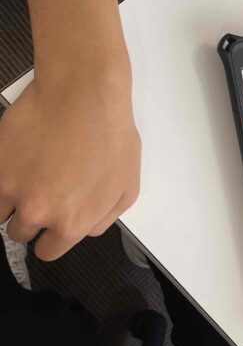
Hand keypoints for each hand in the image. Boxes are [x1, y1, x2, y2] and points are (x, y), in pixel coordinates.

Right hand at [0, 60, 140, 259]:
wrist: (82, 94)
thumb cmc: (110, 134)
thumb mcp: (127, 188)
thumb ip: (103, 218)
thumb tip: (85, 229)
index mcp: (73, 223)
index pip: (49, 251)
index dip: (50, 237)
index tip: (48, 226)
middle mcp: (40, 213)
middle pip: (22, 234)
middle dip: (32, 218)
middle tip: (41, 193)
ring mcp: (13, 189)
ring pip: (0, 214)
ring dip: (11, 202)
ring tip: (29, 178)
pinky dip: (1, 183)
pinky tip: (16, 168)